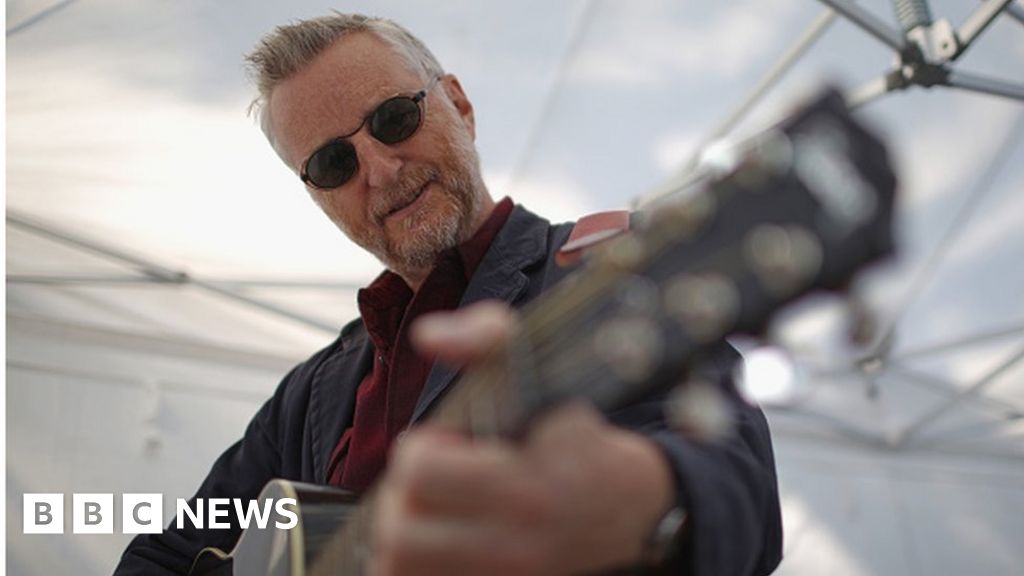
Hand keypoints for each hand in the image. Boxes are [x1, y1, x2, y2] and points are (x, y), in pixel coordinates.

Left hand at [369, 301, 675, 575]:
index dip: (422, 451)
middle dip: (403, 498)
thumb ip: (487, 336)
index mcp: (528, 481)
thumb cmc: (573, 436)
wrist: (627, 506)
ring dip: (402, 536)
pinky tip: (435, 541)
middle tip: (430, 483)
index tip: (447, 444)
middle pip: (401, 532)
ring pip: (400, 568)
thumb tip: (428, 334)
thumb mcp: (543, 374)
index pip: (424, 473)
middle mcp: (517, 542)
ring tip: (429, 512)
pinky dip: (412, 567)